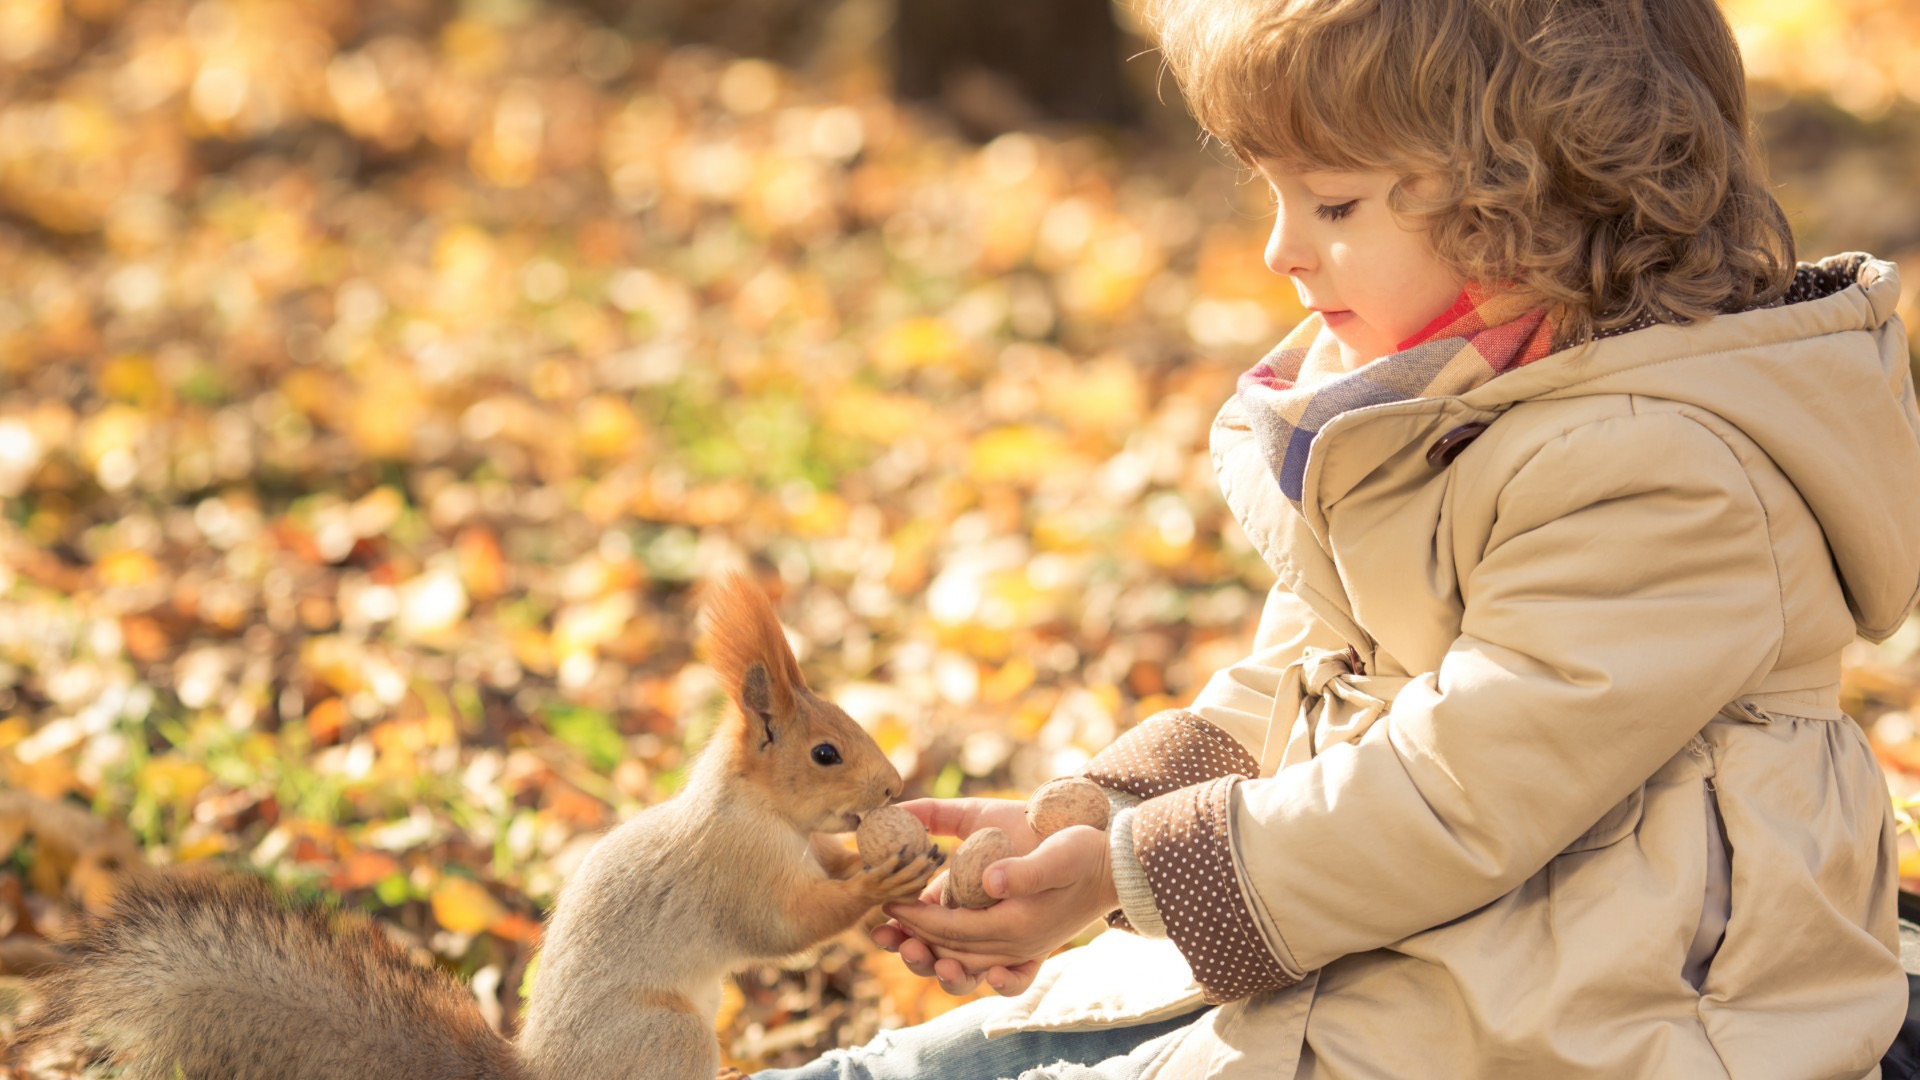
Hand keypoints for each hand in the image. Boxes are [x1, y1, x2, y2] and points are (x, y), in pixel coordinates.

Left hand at [880, 819, 1117, 996]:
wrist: (1120, 868)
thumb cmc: (1086, 852)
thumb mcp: (1058, 854)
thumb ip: (1025, 871)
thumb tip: (988, 881)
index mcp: (1017, 926)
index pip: (952, 928)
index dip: (915, 918)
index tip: (888, 904)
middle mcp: (1017, 946)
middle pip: (952, 952)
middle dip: (913, 941)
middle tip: (880, 931)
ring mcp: (1023, 950)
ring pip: (966, 963)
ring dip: (931, 958)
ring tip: (902, 947)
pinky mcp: (1029, 946)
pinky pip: (992, 971)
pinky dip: (968, 970)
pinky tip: (948, 962)